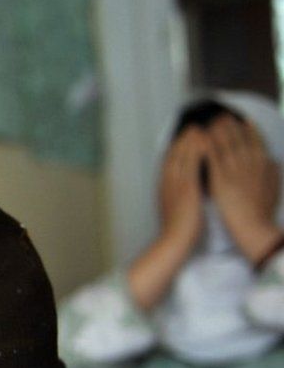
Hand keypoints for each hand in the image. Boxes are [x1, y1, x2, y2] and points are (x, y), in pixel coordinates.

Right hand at [158, 125, 208, 250]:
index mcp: (163, 188)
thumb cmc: (177, 230)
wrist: (173, 240)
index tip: (183, 137)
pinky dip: (196, 150)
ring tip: (198, 128)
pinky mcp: (187, 187)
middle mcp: (167, 183)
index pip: (168, 162)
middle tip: (191, 126)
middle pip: (174, 155)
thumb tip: (184, 191)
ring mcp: (176, 184)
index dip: (176, 147)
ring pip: (182, 156)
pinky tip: (203, 141)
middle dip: (182, 139)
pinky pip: (192, 164)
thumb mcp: (173, 209)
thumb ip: (177, 196)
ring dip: (190, 140)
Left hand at [207, 115, 283, 262]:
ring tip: (210, 122)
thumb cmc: (262, 211)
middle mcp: (250, 164)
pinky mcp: (221, 179)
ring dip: (218, 131)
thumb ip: (273, 172)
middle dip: (231, 125)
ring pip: (226, 145)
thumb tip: (273, 160)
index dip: (249, 129)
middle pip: (240, 139)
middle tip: (222, 115)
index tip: (243, 119)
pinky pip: (213, 158)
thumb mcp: (274, 188)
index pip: (257, 141)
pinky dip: (207, 146)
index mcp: (263, 166)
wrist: (253, 228)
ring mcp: (235, 171)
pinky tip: (200, 139)